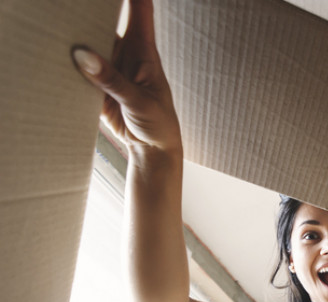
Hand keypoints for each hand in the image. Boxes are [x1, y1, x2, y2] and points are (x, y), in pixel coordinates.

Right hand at [72, 0, 181, 155]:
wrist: (152, 149)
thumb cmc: (159, 123)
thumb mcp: (139, 101)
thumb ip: (112, 80)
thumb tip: (83, 55)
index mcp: (144, 51)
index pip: (140, 11)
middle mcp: (125, 54)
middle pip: (105, 22)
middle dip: (90, 14)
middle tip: (71, 9)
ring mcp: (109, 68)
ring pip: (88, 44)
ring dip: (75, 40)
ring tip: (59, 33)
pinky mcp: (96, 85)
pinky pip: (78, 69)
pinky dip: (68, 65)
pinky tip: (55, 57)